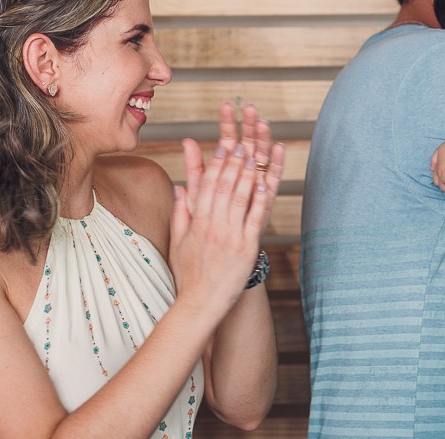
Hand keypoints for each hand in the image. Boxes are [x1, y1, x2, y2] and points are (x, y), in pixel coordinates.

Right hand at [170, 102, 283, 321]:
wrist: (199, 303)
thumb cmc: (189, 273)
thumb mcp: (179, 240)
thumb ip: (181, 212)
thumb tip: (181, 187)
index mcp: (198, 222)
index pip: (207, 186)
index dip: (217, 163)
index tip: (224, 144)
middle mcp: (213, 226)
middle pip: (224, 186)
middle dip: (234, 161)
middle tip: (242, 140)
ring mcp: (230, 236)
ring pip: (239, 198)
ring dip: (247, 174)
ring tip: (254, 154)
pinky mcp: (246, 248)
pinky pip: (253, 219)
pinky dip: (259, 200)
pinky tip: (265, 183)